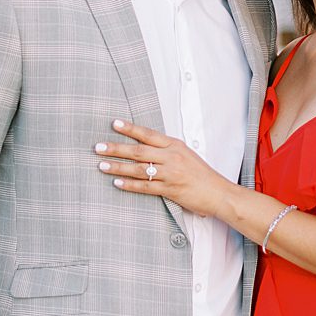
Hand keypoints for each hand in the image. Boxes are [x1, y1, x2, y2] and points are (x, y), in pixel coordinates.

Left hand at [96, 119, 234, 217]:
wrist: (218, 192)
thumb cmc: (201, 173)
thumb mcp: (186, 154)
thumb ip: (167, 150)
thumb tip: (146, 145)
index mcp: (175, 145)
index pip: (148, 134)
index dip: (130, 129)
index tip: (114, 124)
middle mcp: (171, 157)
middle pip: (139, 151)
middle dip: (116, 148)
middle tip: (98, 147)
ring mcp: (170, 174)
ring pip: (139, 169)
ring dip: (118, 166)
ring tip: (102, 164)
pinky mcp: (170, 190)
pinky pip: (145, 187)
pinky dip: (130, 185)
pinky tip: (117, 182)